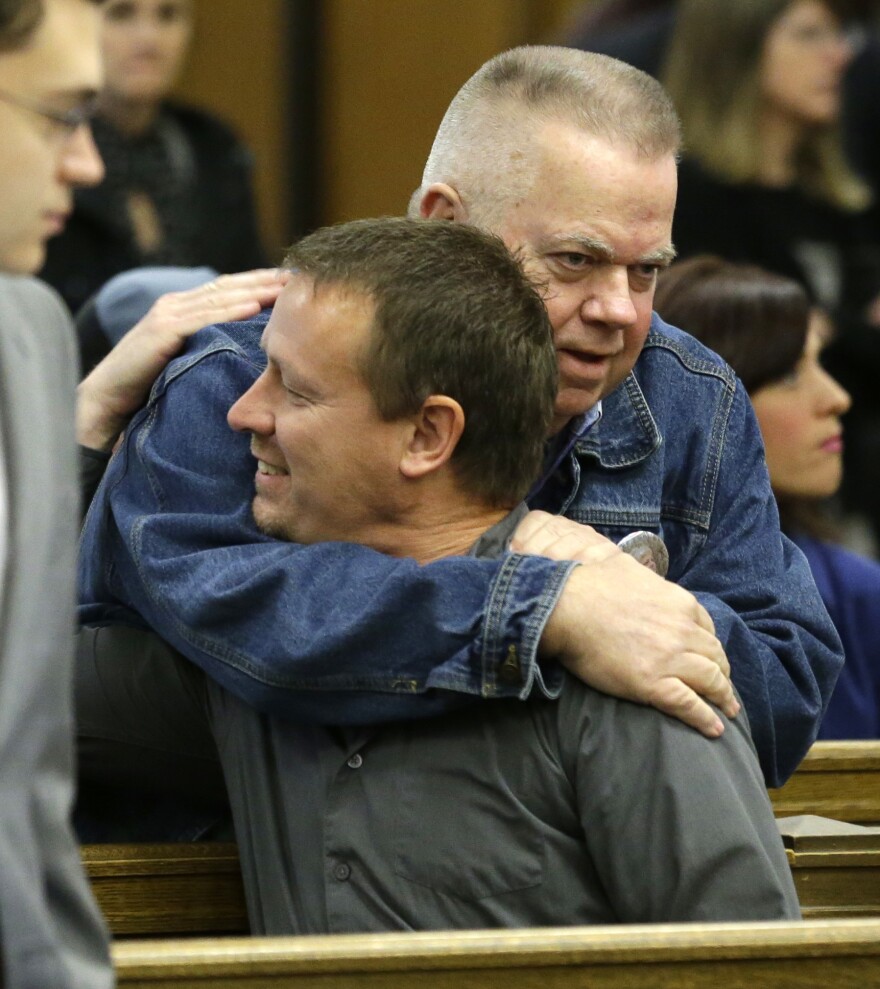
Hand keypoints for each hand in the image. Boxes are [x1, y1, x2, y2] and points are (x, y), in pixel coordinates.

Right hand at [76, 269, 289, 450]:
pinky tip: (255, 307)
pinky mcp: (161, 330)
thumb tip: (247, 350)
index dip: (259, 282)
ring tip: (285, 288)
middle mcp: (175, 304)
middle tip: (298, 277)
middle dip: (264, 280)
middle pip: (228, 286)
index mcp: (183, 308)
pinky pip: (202, 318)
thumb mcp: (187, 360)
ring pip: (219, 297)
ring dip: (255, 291)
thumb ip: (210, 347)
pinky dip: (229, 311)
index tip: (291, 281)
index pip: (228, 288)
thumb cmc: (149, 385)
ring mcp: (167, 314)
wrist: (107, 400)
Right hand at [513, 511, 736, 736]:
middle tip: (723, 687)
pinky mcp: (654, 684)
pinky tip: (714, 729)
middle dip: (722, 674)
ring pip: (711, 682)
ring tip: (727, 710)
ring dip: (722, 697)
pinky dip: (705, 719)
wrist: (567, 608)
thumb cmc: (589, 585)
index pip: (709, 630)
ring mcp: (671, 659)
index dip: (711, 647)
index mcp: (681, 604)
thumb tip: (639, 572)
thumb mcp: (627, 567)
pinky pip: (690, 706)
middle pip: (715, 657)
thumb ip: (644, 575)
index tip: (710, 658)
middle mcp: (684, 631)